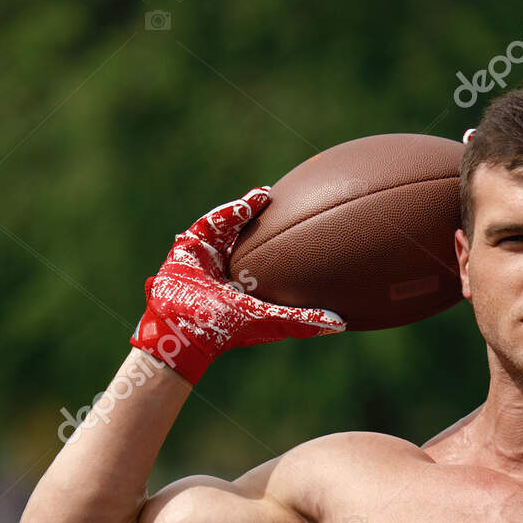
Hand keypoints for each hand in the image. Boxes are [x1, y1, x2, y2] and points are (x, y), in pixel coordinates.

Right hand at [130, 186, 344, 383]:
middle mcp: (229, 271)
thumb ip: (302, 320)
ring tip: (267, 195)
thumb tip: (341, 322)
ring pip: (231, 226)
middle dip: (267, 223)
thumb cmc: (225, 327)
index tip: (313, 232)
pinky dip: (229, 212)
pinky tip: (251, 201)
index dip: (288, 248)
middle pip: (250, 240)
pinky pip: (212, 222)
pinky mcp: (190, 245)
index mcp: (247, 288)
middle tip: (290, 205)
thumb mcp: (270, 320)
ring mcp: (209, 257)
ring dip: (248, 209)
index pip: (271, 263)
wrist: (181, 324)